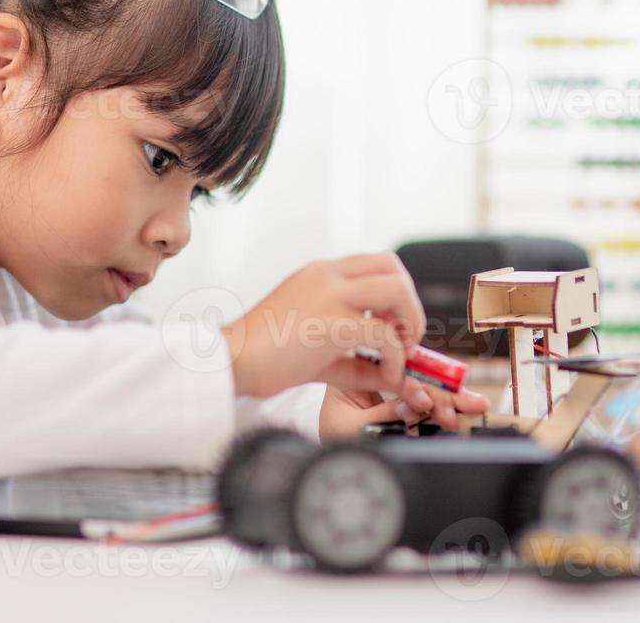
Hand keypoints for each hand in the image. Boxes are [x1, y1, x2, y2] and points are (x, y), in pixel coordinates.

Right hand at [223, 253, 426, 398]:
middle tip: (404, 338)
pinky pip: (384, 334)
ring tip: (400, 354)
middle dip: (410, 304)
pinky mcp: (332, 323)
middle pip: (394, 268)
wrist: (229, 361)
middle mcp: (327, 275)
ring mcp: (330, 295)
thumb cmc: (264, 355)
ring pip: (397, 289)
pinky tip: (387, 376)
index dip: (397, 294)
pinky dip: (396, 357)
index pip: (377, 263)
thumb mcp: (317, 348)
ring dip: (409, 322)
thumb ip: (358, 358)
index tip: (394, 326)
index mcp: (321, 273)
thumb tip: (396, 375)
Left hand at [318, 382, 491, 439]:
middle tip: (469, 403)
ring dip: (450, 395)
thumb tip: (412, 407)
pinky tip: (462, 408)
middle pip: (415, 370)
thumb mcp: (349, 427)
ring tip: (473, 407)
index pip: (390, 368)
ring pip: (426, 380)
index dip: (413, 384)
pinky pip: (427, 391)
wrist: (330, 449)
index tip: (426, 403)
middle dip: (443, 389)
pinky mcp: (402, 391)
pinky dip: (446, 402)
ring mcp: (391, 378)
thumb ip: (381, 414)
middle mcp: (375, 367)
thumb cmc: (332, 433)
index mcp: (353, 367)